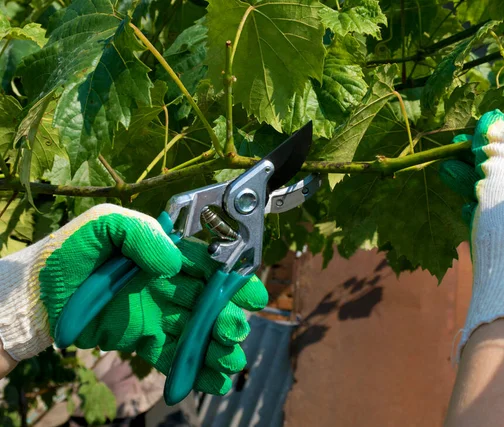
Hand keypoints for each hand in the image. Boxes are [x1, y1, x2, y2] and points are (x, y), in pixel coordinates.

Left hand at [0, 204, 267, 394]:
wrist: (39, 293)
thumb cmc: (72, 252)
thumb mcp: (104, 225)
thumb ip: (140, 233)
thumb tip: (172, 262)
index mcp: (165, 254)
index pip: (208, 267)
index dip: (232, 281)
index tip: (251, 297)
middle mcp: (168, 284)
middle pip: (208, 303)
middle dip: (226, 318)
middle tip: (234, 332)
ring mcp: (157, 313)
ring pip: (195, 332)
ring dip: (215, 348)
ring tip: (229, 363)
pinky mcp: (142, 339)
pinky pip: (171, 355)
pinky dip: (191, 369)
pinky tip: (211, 381)